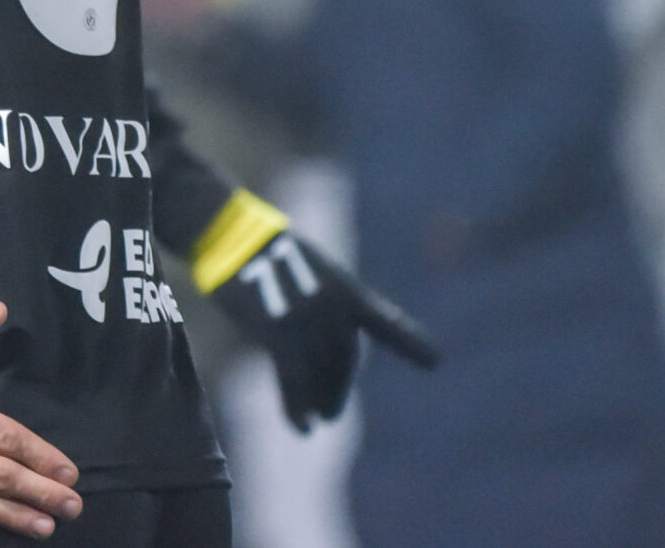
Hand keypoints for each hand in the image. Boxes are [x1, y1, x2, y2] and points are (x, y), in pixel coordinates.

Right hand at [210, 229, 439, 428]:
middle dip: (338, 389)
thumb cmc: (259, 245)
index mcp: (346, 289)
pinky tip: (304, 429)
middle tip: (332, 413)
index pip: (386, 321)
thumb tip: (314, 340)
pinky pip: (293, 382)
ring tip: (321, 420)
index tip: (434, 361)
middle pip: (345, 362)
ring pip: (321, 376)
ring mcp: (309, 325)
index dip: (410, 343)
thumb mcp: (301, 265)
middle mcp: (334, 311)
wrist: (230, 235)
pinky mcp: (279, 337)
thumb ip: (315, 302)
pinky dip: (297, 408)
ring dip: (321, 401)